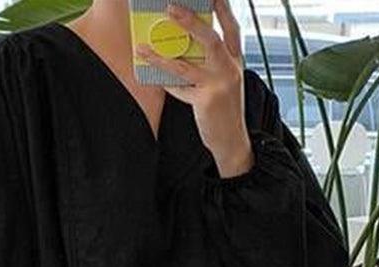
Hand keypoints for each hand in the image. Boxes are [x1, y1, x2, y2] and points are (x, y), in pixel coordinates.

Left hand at [135, 0, 253, 177]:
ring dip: (161, 56)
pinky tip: (156, 79)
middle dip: (190, 21)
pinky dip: (168, 84)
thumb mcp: (226, 81)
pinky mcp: (207, 101)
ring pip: (185, 65)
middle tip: (170, 8)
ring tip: (143, 48)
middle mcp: (229, 70)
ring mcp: (219, 85)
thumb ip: (212, 62)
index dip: (222, 8)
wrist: (233, 141)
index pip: (231, 29)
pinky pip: (180, 88)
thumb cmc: (226, 110)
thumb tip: (187, 45)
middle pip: (210, 39)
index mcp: (235, 61)